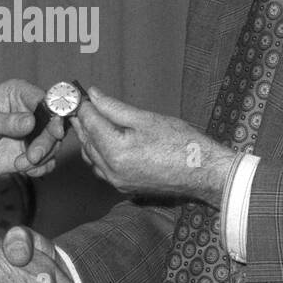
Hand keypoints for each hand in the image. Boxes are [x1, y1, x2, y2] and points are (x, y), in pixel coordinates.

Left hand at [0, 79, 65, 186]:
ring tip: (20, 164)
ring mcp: (32, 132)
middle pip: (55, 123)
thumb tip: (30, 121)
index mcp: (18, 93)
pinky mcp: (31, 151)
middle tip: (33, 156)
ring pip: (54, 143)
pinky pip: (47, 160)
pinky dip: (40, 167)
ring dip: (41, 157)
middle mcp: (30, 111)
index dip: (56, 114)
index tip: (56, 131)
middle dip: (48, 142)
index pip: (47, 99)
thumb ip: (5, 122)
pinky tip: (24, 169)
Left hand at [73, 86, 233, 203]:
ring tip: (92, 119)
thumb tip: (94, 95)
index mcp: (116, 151)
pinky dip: (99, 154)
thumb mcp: (146, 119)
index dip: (83, 106)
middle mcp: (112, 170)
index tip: (79, 94)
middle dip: (83, 122)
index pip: (90, 123)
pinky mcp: (125, 187)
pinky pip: (102, 169)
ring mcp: (117, 182)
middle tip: (81, 105)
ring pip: (92, 157)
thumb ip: (114, 108)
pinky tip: (105, 141)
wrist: (203, 172)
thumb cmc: (181, 143)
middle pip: (87, 141)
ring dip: (89, 139)